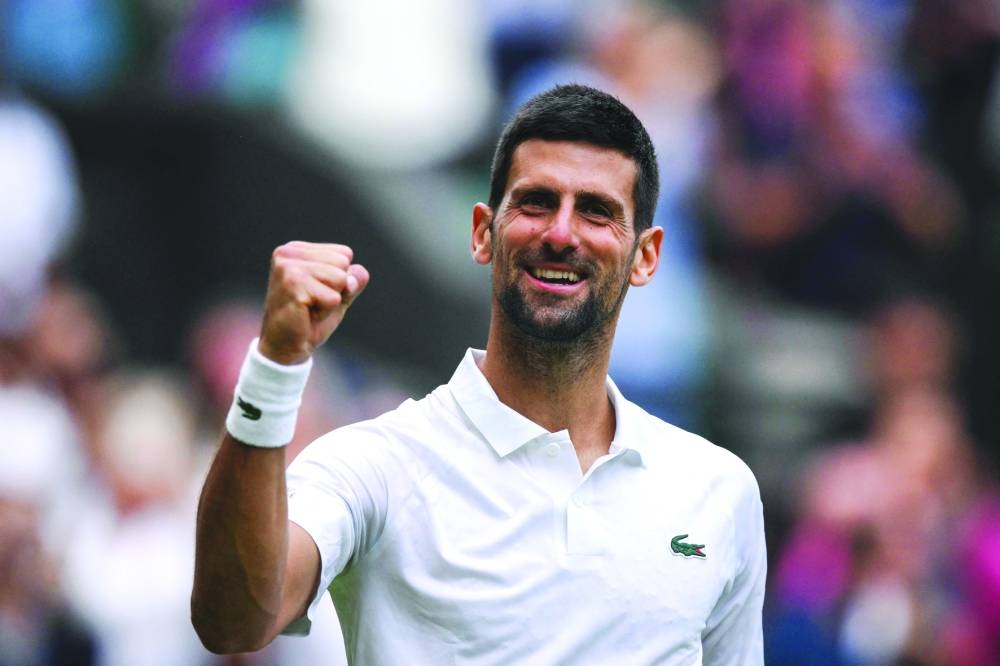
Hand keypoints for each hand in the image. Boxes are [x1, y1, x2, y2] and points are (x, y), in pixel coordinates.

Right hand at [258, 241, 368, 364]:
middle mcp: (288, 253)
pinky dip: (325, 312)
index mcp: (296, 249)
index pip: (344, 254)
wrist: (284, 347)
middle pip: (343, 263)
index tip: (317, 292)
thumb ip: (353, 280)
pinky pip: (333, 298)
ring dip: (331, 301)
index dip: (340, 279)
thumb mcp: (338, 295)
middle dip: (336, 289)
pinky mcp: (293, 286)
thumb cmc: (309, 319)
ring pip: (340, 279)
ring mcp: (288, 268)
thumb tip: (359, 274)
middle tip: (312, 303)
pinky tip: (306, 315)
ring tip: (309, 308)